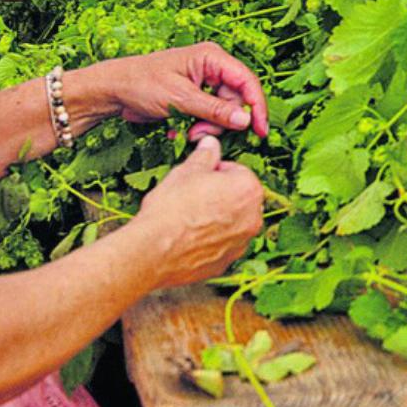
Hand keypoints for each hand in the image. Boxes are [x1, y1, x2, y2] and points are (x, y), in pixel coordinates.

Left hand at [104, 41, 270, 140]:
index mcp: (212, 58)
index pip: (247, 81)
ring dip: (208, 128)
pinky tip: (180, 131)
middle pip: (236, 100)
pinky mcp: (196, 97)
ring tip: (187, 133)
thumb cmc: (141, 84)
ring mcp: (205, 83)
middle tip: (199, 134)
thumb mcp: (180, 98)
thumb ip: (215, 110)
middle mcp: (213, 68)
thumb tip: (245, 121)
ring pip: (224, 112)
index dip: (257, 107)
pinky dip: (199, 127)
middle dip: (222, 122)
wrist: (113, 90)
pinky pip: (210, 116)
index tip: (260, 130)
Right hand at [132, 137, 263, 286]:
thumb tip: (211, 143)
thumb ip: (205, 155)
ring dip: (217, 218)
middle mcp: (253, 218)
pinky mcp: (227, 263)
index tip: (198, 179)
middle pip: (238, 198)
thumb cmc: (172, 207)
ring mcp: (241, 243)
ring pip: (232, 223)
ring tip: (188, 218)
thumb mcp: (186, 171)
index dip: (215, 173)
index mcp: (249, 190)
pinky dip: (210, 241)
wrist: (153, 250)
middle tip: (192, 197)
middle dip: (220, 195)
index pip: (237, 172)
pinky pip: (222, 245)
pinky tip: (188, 238)